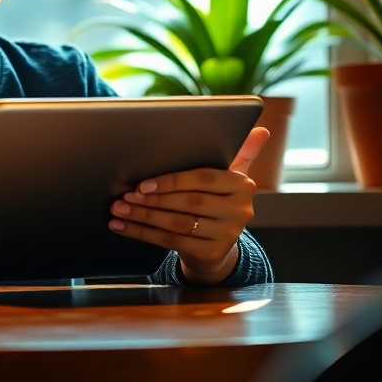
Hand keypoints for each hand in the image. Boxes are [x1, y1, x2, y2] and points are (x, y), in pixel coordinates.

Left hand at [107, 126, 269, 284]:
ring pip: (177, 223)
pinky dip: (142, 233)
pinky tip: (122, 227)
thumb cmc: (215, 201)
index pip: (202, 179)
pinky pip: (171, 241)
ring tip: (119, 209)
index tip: (143, 183)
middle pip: (188, 203)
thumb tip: (261, 129)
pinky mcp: (212, 252)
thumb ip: (241, 151)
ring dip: (143, 216)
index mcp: (242, 185)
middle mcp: (240, 211)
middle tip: (124, 196)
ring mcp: (228, 234)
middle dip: (151, 199)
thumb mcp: (228, 175)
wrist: (216, 243)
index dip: (171, 181)